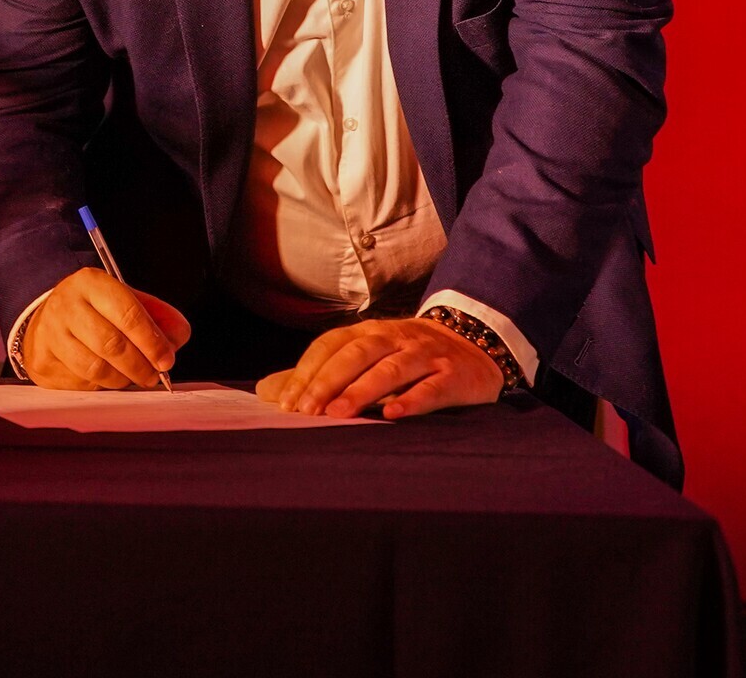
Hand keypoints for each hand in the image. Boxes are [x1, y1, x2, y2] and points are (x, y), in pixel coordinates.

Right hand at [20, 266, 190, 389]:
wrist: (47, 319)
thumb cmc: (94, 311)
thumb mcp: (125, 300)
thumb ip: (157, 316)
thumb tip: (177, 337)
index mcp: (91, 283)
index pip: (127, 314)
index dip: (151, 341)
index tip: (166, 359)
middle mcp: (66, 305)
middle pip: (111, 344)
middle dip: (140, 366)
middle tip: (153, 375)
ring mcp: (50, 334)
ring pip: (95, 368)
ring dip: (122, 379)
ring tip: (132, 377)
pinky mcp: (42, 360)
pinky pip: (80, 383)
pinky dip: (101, 386)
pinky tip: (106, 377)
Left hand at [258, 317, 502, 419]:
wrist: (477, 343)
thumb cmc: (409, 356)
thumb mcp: (366, 355)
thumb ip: (321, 374)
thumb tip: (268, 391)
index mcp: (369, 331)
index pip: (331, 345)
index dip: (307, 371)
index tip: (286, 402)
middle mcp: (396, 338)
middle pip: (356, 354)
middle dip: (327, 381)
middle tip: (305, 410)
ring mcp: (426, 355)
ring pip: (390, 370)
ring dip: (362, 391)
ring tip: (338, 414)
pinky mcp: (454, 376)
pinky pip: (432, 388)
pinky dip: (413, 400)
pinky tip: (394, 414)